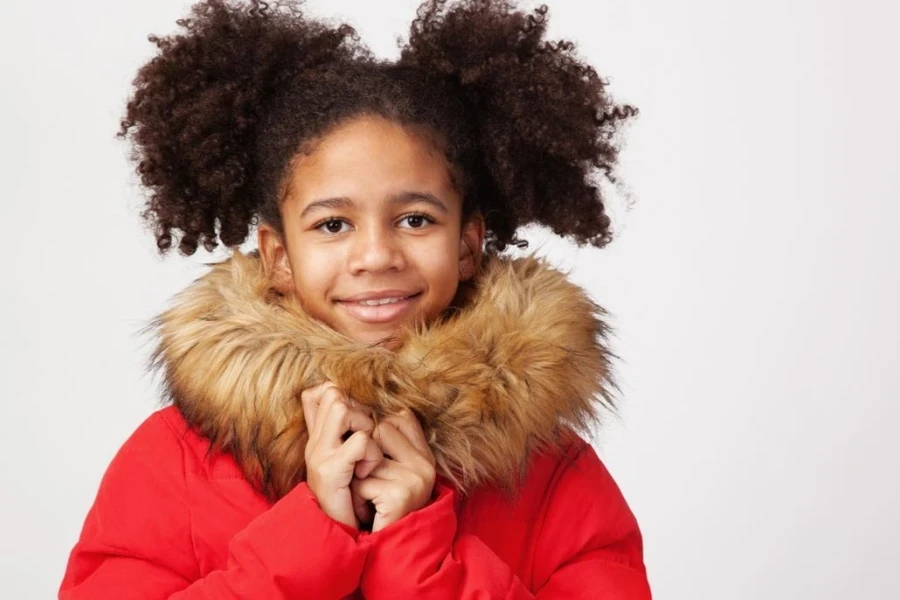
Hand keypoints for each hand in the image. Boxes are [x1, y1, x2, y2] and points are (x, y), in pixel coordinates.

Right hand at [301, 381, 383, 528]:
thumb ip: (342, 437)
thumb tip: (344, 406)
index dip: (341, 396)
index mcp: (316, 438)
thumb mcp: (342, 462)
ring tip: (367, 454)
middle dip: (359, 410)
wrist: (338, 534)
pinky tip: (366, 472)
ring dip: (365, 427)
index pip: (318, 393)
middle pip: (332, 394)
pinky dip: (372, 453)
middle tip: (366, 439)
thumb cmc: (348, 498)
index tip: (356, 423)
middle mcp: (313, 443)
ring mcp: (319, 455)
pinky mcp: (330, 470)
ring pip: (343, 408)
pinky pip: (361, 441)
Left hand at [350, 409, 436, 531]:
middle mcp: (425, 464)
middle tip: (370, 483)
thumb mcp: (387, 471)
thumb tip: (346, 400)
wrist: (392, 551)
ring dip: (358, 480)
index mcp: (424, 455)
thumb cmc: (382, 509)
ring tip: (369, 501)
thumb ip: (381, 441)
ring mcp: (415, 478)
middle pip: (380, 429)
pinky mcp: (400, 495)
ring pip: (367, 456)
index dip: (377, 432)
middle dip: (365, 456)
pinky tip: (369, 512)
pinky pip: (362, 482)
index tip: (372, 457)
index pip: (399, 417)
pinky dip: (358, 498)